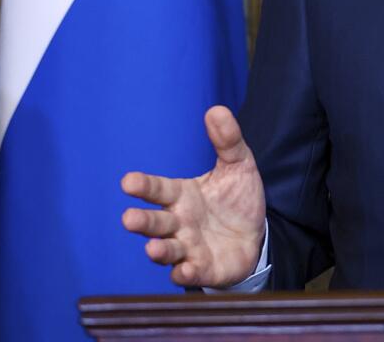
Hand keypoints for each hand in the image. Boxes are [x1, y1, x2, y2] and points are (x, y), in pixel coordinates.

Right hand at [121, 105, 265, 287]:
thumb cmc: (237, 199)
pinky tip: (183, 271)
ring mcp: (188, 247)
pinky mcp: (203, 268)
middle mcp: (179, 222)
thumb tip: (217, 110)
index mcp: (182, 196)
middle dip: (142, 222)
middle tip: (129, 219)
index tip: (128, 181)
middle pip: (155, 222)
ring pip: (167, 250)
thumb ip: (227, 141)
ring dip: (158, 250)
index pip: (158, 189)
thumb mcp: (239, 165)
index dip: (144, 186)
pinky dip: (185, 274)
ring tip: (153, 248)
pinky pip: (190, 273)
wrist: (256, 235)